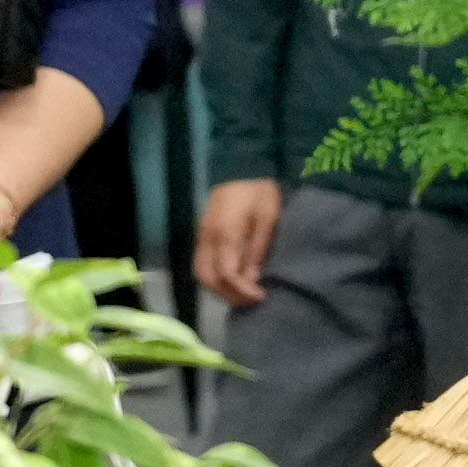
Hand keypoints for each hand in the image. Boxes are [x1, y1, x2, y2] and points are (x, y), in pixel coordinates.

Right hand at [193, 179, 282, 307]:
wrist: (240, 167)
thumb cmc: (258, 192)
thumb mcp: (268, 218)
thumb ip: (259, 248)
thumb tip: (252, 278)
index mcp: (224, 233)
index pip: (226, 274)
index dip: (242, 291)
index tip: (261, 295)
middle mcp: (207, 238)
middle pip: (207, 278)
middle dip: (228, 295)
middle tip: (251, 300)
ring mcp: (201, 236)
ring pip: (200, 273)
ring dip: (218, 289)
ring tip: (241, 294)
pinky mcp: (201, 234)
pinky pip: (201, 264)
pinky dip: (213, 279)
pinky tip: (230, 281)